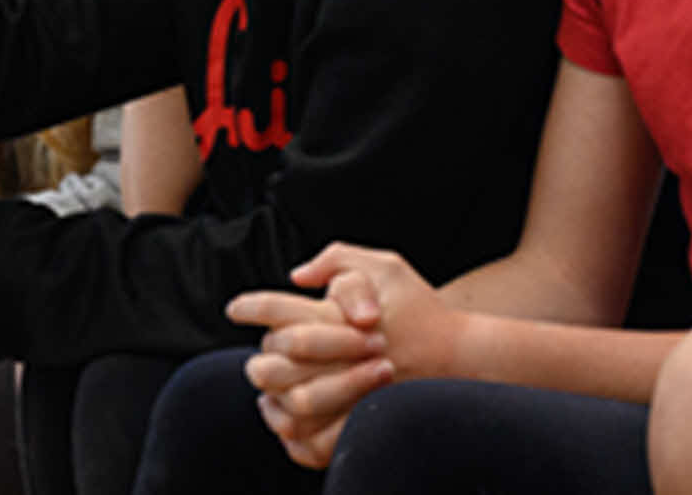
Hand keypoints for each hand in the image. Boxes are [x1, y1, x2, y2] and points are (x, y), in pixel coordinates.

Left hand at [232, 244, 461, 466]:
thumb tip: (297, 275)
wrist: (456, 356)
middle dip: (257, 356)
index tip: (234, 308)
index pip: (280, 309)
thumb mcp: (386, 265)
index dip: (250, 306)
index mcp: (342, 315)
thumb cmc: (418, 307)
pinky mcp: (358, 417)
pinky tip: (285, 411)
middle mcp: (342, 354)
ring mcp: (350, 390)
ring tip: (264, 385)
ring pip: (287, 399)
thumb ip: (338, 258)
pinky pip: (310, 433)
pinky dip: (290, 426)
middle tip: (254, 355)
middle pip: (275, 359)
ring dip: (269, 393)